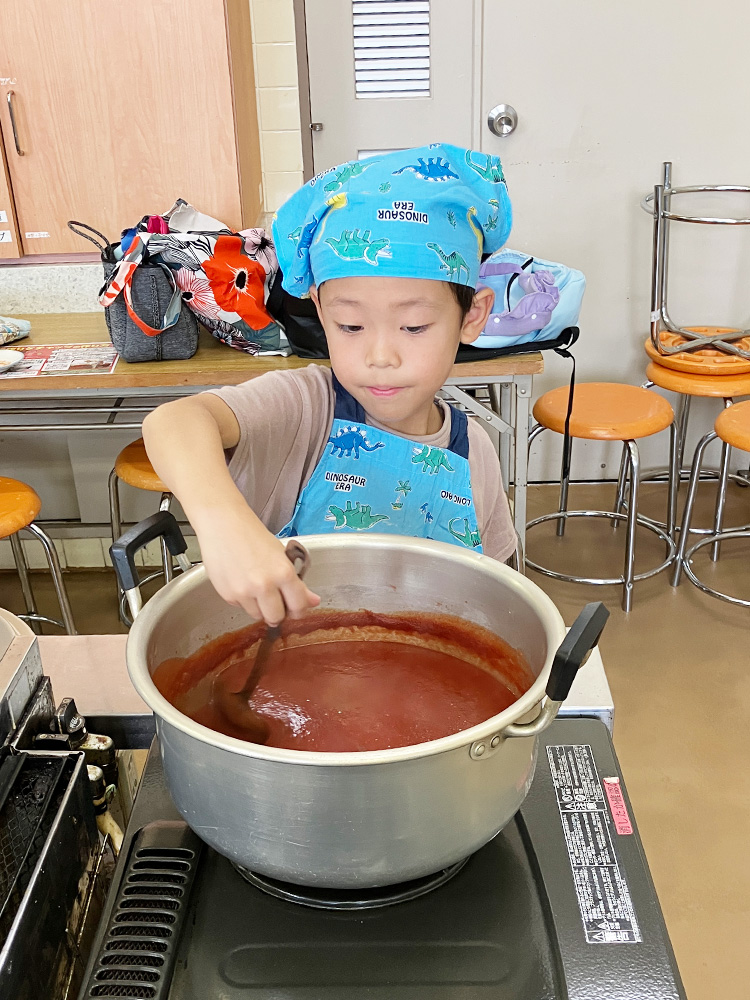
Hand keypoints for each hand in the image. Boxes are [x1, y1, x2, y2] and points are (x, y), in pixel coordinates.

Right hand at [195, 506, 319, 624]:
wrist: (223, 525)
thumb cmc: (253, 536)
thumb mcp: (282, 556)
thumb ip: (297, 583)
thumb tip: (314, 602)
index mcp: (283, 573)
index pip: (298, 606)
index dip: (299, 610)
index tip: (295, 608)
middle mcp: (264, 585)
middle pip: (276, 618)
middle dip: (278, 613)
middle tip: (275, 602)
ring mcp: (244, 592)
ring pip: (257, 615)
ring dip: (260, 607)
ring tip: (255, 587)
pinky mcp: (227, 595)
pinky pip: (240, 607)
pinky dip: (243, 600)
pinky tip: (241, 581)